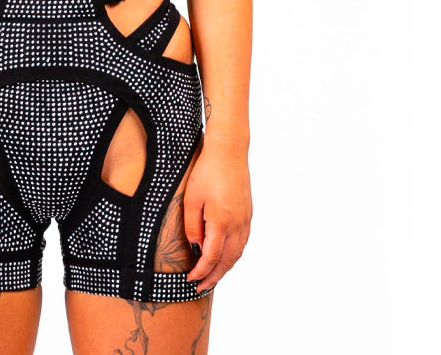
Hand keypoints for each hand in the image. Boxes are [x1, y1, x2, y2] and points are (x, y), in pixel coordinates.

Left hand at [184, 140, 251, 294]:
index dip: (201, 272)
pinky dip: (233, 255)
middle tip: (201, 287)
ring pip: (237, 254)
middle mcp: (237, 225)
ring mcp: (245, 220)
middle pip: (227, 261)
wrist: (229, 152)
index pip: (211, 258)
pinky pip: (242, 243)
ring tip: (212, 276)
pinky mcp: (248, 214)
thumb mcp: (192, 199)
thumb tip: (196, 248)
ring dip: (225, 268)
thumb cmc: (207, 172)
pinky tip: (225, 257)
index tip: (191, 280)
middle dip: (213, 277)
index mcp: (221, 222)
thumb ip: (192, 226)